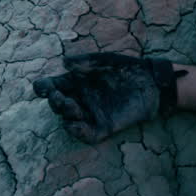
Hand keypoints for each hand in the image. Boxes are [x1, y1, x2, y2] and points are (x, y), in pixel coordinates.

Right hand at [32, 53, 178, 143]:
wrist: (152, 82)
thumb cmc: (127, 68)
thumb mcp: (105, 60)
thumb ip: (85, 61)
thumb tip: (64, 62)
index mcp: (75, 82)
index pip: (51, 86)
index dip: (43, 88)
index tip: (44, 88)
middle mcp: (79, 99)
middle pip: (57, 104)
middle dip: (54, 101)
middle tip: (59, 96)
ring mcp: (90, 114)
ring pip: (69, 119)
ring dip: (66, 115)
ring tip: (71, 106)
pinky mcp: (103, 127)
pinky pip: (86, 134)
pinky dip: (78, 133)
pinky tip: (75, 126)